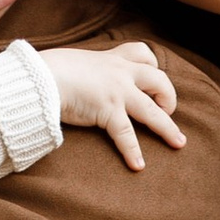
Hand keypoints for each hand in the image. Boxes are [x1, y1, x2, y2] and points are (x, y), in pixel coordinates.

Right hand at [40, 41, 183, 171]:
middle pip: (159, 79)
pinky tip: (138, 166)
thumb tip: (70, 78)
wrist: (40, 77)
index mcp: (111, 59)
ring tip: (179, 143)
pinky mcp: (108, 111)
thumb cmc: (47, 71)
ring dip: (167, 128)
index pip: (142, 53)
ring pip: (152, 110)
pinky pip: (126, 135)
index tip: (152, 77)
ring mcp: (117, 92)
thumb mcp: (72, 63)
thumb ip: (82, 72)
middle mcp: (119, 72)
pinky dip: (133, 152)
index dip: (152, 65)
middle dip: (169, 96)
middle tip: (168, 110)